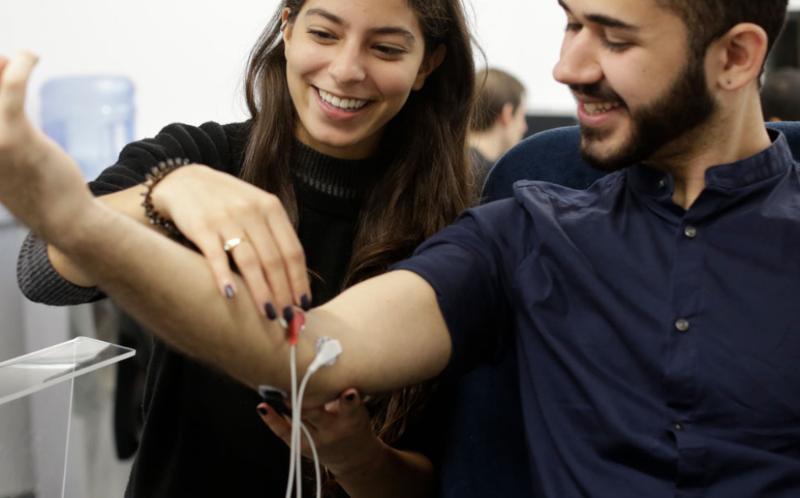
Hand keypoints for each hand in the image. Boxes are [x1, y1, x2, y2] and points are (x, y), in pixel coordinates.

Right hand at [0, 52, 92, 242]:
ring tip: (21, 60)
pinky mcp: (14, 135)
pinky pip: (12, 88)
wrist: (61, 218)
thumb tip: (2, 70)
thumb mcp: (5, 153)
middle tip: (5, 63)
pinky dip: (21, 66)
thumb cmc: (35, 185)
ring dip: (3, 65)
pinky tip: (31, 57)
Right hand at [150, 165, 310, 315]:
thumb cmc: (227, 202)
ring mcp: (226, 218)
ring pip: (250, 261)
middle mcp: (252, 212)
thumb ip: (274, 235)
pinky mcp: (201, 226)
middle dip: (283, 292)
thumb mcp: (256, 208)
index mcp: (271, 207)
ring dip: (261, 291)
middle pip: (274, 259)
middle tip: (287, 317)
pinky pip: (216, 255)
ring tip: (268, 314)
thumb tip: (295, 279)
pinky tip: (231, 296)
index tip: (303, 304)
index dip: (300, 280)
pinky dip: (224, 276)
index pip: (293, 250)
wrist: (184, 181)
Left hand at [257, 388, 383, 477]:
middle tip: (298, 380)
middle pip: (317, 414)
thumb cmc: (354, 424)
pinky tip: (262, 407)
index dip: (349, 400)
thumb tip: (322, 364)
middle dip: (307, 399)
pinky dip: (271, 419)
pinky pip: (283, 431)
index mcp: (352, 420)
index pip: (350, 409)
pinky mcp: (301, 446)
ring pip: (299, 420)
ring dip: (289, 403)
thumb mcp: (358, 409)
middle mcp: (333, 431)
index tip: (349, 391)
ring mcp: (315, 440)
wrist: (353, 457)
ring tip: (278, 387)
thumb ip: (342, 392)